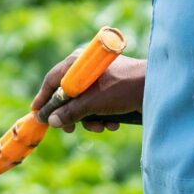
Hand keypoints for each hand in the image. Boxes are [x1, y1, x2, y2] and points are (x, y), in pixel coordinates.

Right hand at [29, 53, 146, 131]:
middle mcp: (88, 68)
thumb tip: (51, 121)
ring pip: (84, 103)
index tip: (36, 113)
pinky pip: (99, 105)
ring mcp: (101, 79)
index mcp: (79, 63)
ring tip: (101, 126)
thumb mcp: (92, 103)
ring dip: (90, 119)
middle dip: (72, 115)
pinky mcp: (113, 89)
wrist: (156, 89)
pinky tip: (113, 123)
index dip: (43, 97)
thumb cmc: (122, 89)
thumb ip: (70, 113)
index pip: (53, 79)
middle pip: (68, 95)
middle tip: (69, 130)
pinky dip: (103, 116)